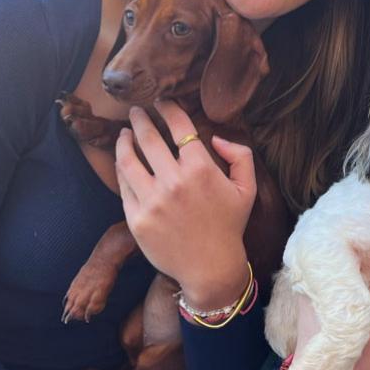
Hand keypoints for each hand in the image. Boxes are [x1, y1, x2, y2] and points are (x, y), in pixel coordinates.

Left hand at [117, 100, 255, 308]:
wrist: (210, 268)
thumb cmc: (229, 226)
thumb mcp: (247, 188)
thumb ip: (240, 155)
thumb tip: (216, 138)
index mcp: (201, 170)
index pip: (179, 127)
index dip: (168, 109)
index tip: (161, 101)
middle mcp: (174, 182)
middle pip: (149, 138)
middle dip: (141, 119)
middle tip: (136, 110)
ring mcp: (152, 201)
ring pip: (129, 160)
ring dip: (124, 140)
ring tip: (124, 133)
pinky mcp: (136, 219)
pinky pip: (124, 186)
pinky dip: (122, 169)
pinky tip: (123, 161)